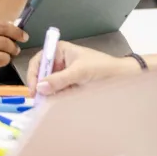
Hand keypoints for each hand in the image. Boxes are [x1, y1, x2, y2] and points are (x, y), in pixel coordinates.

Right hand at [26, 41, 141, 96]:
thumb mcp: (80, 72)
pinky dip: (55, 99)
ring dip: (47, 95)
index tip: (34, 90)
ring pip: (48, 86)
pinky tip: (55, 105)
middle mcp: (60, 61)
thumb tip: (39, 88)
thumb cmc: (102, 68)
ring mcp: (64, 74)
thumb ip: (59, 80)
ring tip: (46, 105)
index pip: (39, 60)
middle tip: (38, 102)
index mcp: (60, 50)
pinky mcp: (69, 86)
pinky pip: (57, 93)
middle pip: (42, 74)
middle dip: (40, 87)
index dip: (34, 74)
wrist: (122, 78)